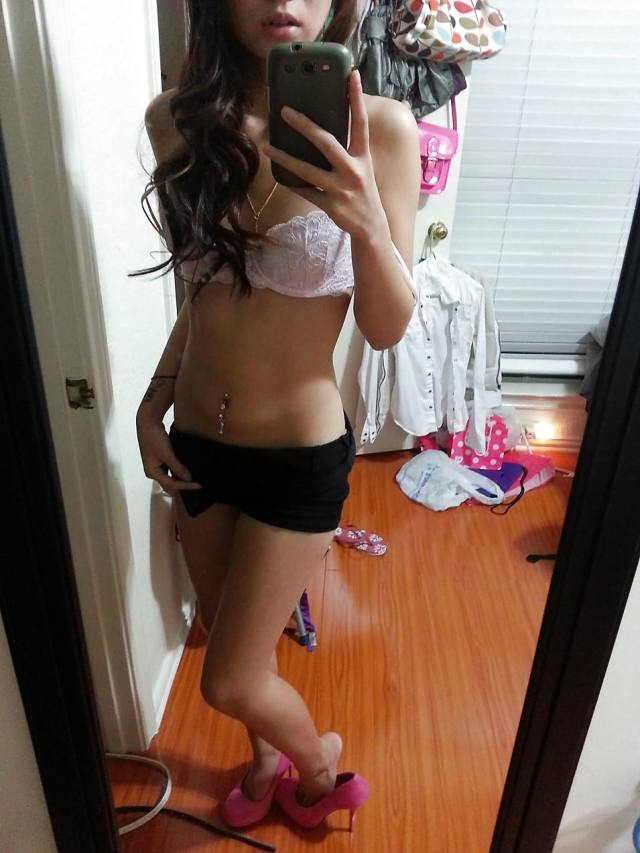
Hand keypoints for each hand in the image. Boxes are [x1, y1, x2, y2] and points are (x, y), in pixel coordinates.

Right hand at [136, 415, 201, 493]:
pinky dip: (177, 473)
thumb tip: (188, 479)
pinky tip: (185, 473)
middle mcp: (152, 472)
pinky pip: (170, 471)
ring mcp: (155, 466)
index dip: (186, 486)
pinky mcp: (159, 459)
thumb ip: (178, 468)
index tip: (199, 485)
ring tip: (192, 483)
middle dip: (181, 488)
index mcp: (152, 472)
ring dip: (179, 481)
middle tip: (195, 490)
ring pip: (169, 478)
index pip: (172, 484)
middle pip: (169, 485)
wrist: (148, 422)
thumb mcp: (167, 454)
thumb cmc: (155, 438)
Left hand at [262, 69, 388, 240]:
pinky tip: (279, 175)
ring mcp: (340, 189)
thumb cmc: (362, 190)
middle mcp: (353, 170)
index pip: (360, 122)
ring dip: (285, 158)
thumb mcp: (361, 166)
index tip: (351, 75)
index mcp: (362, 156)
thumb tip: (323, 126)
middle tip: (284, 111)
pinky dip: (292, 183)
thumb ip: (347, 147)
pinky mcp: (330, 206)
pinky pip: (305, 191)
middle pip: (326, 143)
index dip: (356, 98)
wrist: (371, 227)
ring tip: (267, 147)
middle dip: (305, 126)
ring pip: (307, 170)